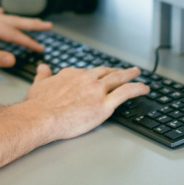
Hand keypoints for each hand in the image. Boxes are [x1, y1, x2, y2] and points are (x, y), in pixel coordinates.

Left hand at [0, 9, 50, 67]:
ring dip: (18, 20)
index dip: (27, 42)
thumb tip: (12, 59)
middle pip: (12, 21)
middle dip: (31, 24)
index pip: (11, 34)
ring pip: (3, 18)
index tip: (40, 48)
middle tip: (47, 26)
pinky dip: (0, 16)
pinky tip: (2, 12)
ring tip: (32, 22)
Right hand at [21, 64, 149, 142]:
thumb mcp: (38, 84)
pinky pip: (126, 93)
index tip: (99, 76)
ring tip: (137, 73)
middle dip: (116, 71)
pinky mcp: (104, 105)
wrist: (40, 117)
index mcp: (72, 74)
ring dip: (130, 75)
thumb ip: (44, 75)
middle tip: (125, 71)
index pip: (88, 72)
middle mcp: (86, 79)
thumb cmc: (38, 105)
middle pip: (106, 73)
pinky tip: (145, 88)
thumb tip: (43, 67)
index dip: (96, 75)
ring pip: (118, 79)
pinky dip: (138, 88)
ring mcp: (97, 91)